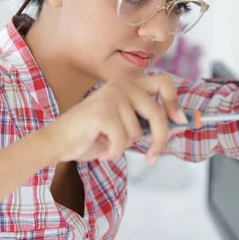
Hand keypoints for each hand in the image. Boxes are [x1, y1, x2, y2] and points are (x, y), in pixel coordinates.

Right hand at [42, 75, 187, 164]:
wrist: (58, 142)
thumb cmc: (91, 136)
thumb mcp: (125, 127)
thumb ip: (147, 122)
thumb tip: (179, 124)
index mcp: (128, 85)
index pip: (164, 82)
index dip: (175, 102)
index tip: (180, 121)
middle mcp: (121, 85)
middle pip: (157, 111)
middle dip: (159, 138)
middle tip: (152, 157)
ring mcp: (111, 96)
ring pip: (137, 131)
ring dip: (124, 146)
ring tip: (107, 143)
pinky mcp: (102, 111)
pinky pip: (121, 140)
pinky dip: (113, 152)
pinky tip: (100, 148)